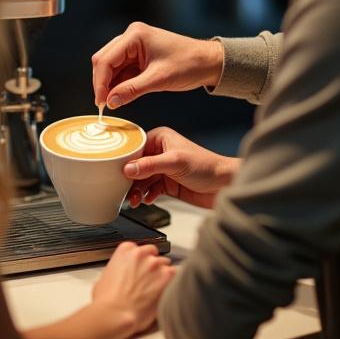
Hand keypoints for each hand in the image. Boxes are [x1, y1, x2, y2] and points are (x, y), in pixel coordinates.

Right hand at [92, 21, 223, 108]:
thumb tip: (110, 102)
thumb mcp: (159, 79)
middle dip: (102, 83)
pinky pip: (122, 70)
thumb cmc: (189, 64)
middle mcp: (131, 37)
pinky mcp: (138, 55)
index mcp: (135, 35)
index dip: (100, 82)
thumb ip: (131, 90)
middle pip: (104, 60)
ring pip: (111, 66)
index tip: (100, 102)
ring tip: (112, 103)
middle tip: (104, 104)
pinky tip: (120, 96)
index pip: (106, 59)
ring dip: (110, 84)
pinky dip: (119, 83)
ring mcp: (134, 45)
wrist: (208, 62)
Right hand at [92, 241, 174, 334]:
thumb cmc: (107, 300)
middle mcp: (141, 253)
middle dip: (152, 264)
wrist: (115, 313)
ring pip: (165, 263)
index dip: (139, 259)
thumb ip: (118, 270)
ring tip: (157, 287)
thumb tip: (121, 276)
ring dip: (162, 273)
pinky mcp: (166, 276)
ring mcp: (155, 264)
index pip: (138, 248)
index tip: (139, 267)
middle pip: (153, 253)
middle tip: (149, 278)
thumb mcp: (104, 278)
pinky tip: (167, 290)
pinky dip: (173, 281)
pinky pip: (176, 273)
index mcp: (125, 250)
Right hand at [124, 127, 239, 209]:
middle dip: (130, 179)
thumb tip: (128, 168)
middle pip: (136, 165)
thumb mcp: (175, 162)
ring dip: (137, 190)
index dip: (125, 159)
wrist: (224, 185)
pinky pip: (151, 189)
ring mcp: (164, 169)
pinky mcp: (168, 184)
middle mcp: (160, 152)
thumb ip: (150, 166)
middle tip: (124, 190)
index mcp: (161, 138)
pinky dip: (147, 195)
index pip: (136, 147)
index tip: (115, 170)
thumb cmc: (207, 166)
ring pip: (142, 179)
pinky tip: (147, 199)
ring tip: (135, 200)